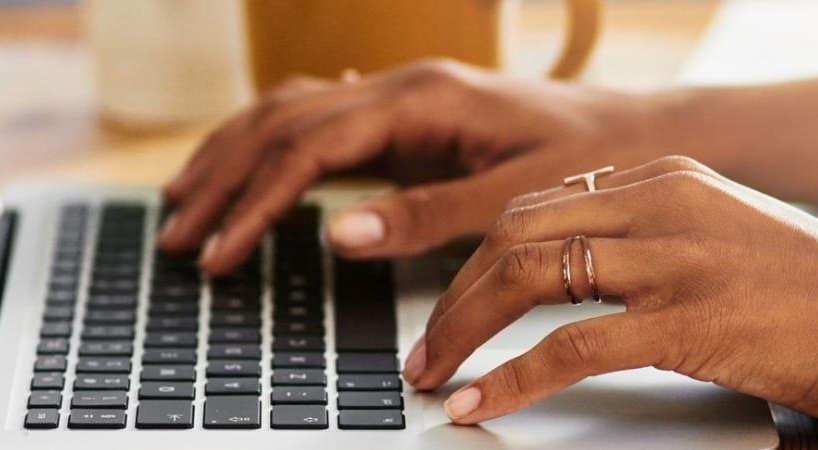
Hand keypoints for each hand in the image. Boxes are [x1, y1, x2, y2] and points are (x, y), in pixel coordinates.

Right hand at [157, 59, 676, 273]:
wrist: (641, 132)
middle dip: (221, 180)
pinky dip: (271, 145)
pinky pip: (320, 120)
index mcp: (423, 100)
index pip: (308, 147)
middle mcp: (403, 87)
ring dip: (232, 157)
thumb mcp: (514, 199)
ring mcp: (403, 97)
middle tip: (176, 238)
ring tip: (184, 205)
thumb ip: (425, 216)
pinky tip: (247, 164)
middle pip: (280, 122)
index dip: (254, 203)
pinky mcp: (410, 117)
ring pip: (290, 112)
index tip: (221, 254)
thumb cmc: (592, 161)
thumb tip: (337, 234)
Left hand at [404, 156, 817, 425]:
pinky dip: (511, 378)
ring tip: (435, 375)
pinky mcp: (692, 320)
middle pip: (517, 232)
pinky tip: (482, 403)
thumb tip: (594, 284)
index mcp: (672, 179)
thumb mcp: (736, 244)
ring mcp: (677, 259)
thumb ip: (665, 247)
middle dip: (453, 293)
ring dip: (463, 331)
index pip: (542, 204)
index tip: (449, 299)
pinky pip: (570, 347)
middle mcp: (665, 204)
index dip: (479, 256)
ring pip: (527, 277)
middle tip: (425, 347)